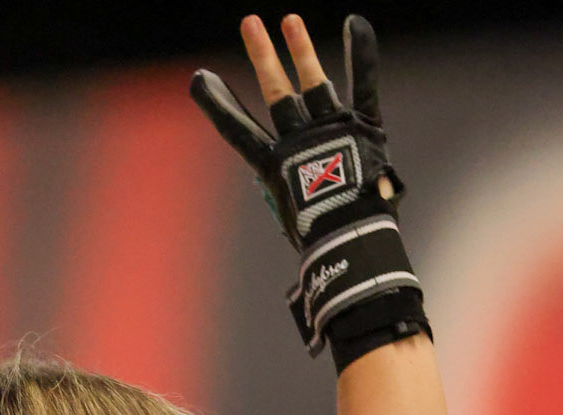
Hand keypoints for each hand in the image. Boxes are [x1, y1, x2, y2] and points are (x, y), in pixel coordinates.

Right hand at [192, 14, 397, 252]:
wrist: (353, 243)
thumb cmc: (322, 244)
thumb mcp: (294, 224)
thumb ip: (288, 205)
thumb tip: (280, 207)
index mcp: (275, 168)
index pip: (239, 132)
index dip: (219, 106)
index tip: (200, 81)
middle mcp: (299, 142)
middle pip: (276, 93)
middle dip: (262, 55)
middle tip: (250, 23)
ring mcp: (331, 130)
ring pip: (313, 82)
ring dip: (300, 49)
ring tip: (289, 20)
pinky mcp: (363, 125)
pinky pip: (363, 83)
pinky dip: (361, 53)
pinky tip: (354, 22)